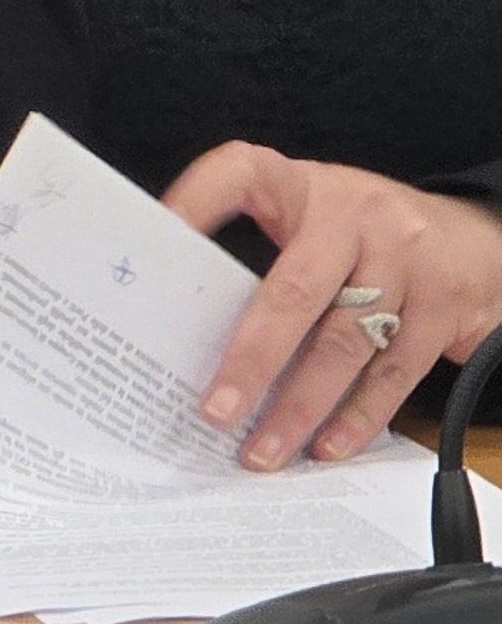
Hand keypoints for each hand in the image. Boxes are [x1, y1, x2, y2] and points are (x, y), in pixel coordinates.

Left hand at [161, 145, 501, 467]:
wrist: (474, 234)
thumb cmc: (358, 231)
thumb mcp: (304, 212)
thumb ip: (250, 243)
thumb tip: (169, 310)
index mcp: (303, 186)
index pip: (239, 173)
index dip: (195, 202)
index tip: (154, 237)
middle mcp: (357, 216)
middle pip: (296, 292)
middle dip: (252, 359)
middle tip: (215, 412)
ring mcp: (408, 260)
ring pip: (347, 344)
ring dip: (301, 406)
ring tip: (262, 450)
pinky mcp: (446, 306)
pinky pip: (398, 371)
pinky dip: (359, 415)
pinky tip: (326, 446)